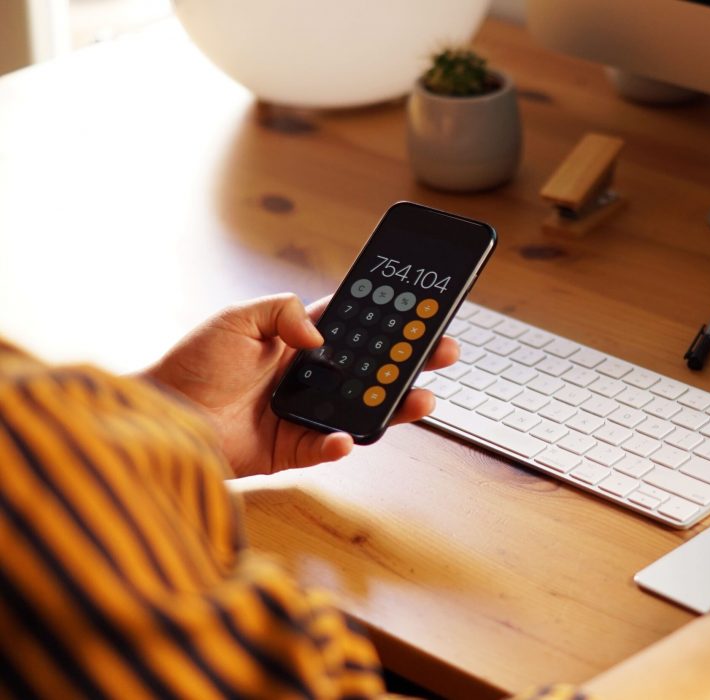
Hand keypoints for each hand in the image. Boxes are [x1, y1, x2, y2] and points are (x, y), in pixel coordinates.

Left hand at [141, 293, 458, 476]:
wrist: (161, 417)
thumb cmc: (191, 366)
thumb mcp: (237, 319)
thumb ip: (283, 311)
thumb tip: (321, 335)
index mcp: (299, 341)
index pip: (356, 326)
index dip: (389, 319)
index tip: (422, 311)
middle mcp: (308, 377)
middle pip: (373, 368)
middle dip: (411, 361)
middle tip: (443, 351)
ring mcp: (305, 414)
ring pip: (363, 409)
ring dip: (395, 405)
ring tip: (423, 398)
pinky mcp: (293, 449)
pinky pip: (326, 447)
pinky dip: (339, 443)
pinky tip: (346, 436)